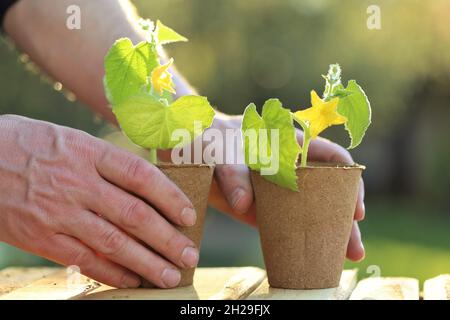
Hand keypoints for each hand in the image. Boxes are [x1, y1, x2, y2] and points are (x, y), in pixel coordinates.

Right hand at [0, 115, 199, 287]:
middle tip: (190, 255)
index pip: (141, 176)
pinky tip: (133, 280)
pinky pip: (85, 259)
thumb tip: (146, 185)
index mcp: (88, 152)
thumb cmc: (28, 144)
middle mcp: (78, 184)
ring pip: (114, 243)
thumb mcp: (70, 139)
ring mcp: (60, 213)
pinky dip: (113, 272)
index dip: (170, 197)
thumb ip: (106, 162)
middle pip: (134, 215)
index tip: (189, 215)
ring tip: (171, 275)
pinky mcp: (42, 238)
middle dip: (168, 239)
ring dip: (147, 262)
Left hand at [208, 114, 365, 261]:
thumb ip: (233, 174)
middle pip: (330, 190)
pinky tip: (313, 257)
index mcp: (292, 142)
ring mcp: (282, 190)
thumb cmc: (212, 141)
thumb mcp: (222, 149)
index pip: (332, 158)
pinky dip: (301, 240)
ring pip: (313, 211)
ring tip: (346, 258)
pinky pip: (289, 225)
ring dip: (329, 234)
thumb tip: (244, 204)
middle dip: (345, 218)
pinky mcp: (268, 210)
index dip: (349, 182)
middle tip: (354, 247)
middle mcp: (294, 167)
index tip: (355, 209)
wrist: (194, 155)